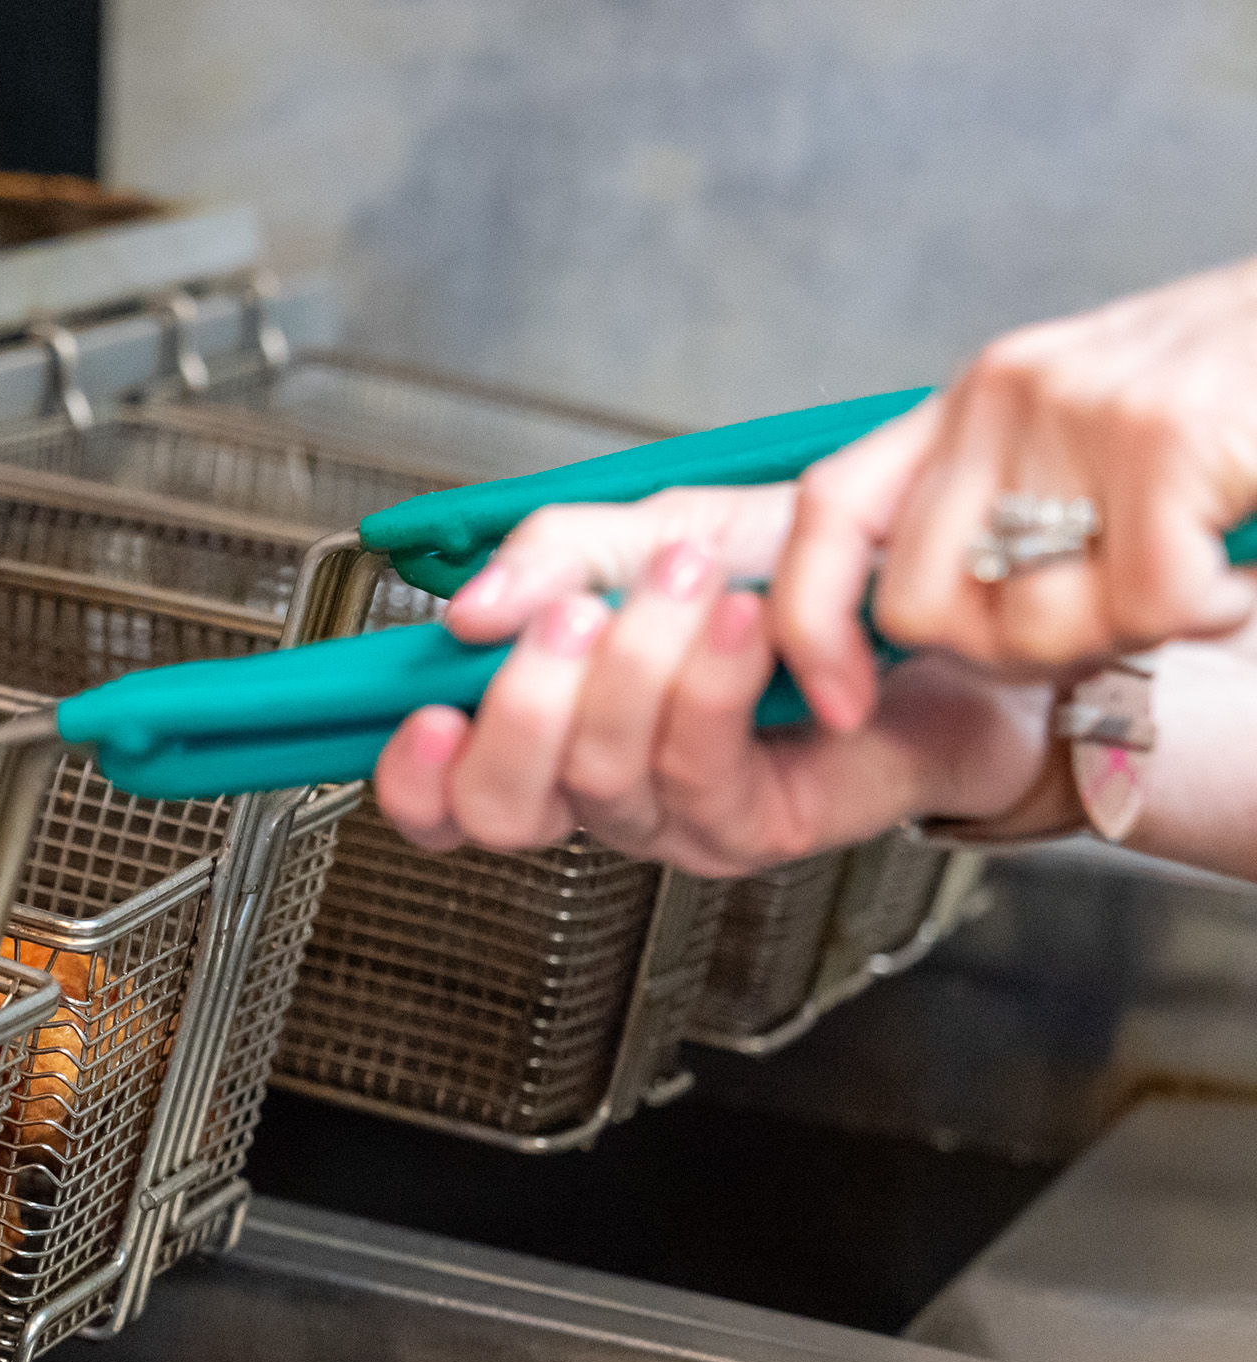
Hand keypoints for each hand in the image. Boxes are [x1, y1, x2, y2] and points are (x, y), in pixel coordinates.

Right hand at [372, 485, 1053, 873]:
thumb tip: (467, 613)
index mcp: (556, 732)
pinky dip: (710, 680)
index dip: (414, 774)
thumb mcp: (656, 531)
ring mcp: (677, 820)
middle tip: (575, 612)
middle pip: (501, 809)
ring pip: (602, 778)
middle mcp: (604, 791)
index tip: (426, 710)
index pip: (445, 800)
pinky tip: (744, 620)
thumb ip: (552, 557)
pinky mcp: (759, 830)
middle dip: (525, 703)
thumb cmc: (804, 577)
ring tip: (693, 577)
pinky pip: (700, 767)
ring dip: (637, 661)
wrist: (946, 611)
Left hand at [779, 256, 1256, 730]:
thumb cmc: (1239, 389)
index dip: (811, 621)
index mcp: (976, 402)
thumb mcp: (1095, 437)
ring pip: (1036, 626)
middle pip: (921, 606)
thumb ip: (1015, 507)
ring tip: (1191, 580)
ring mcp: (1076, 413)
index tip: (840, 702)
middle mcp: (1002, 398)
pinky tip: (1235, 564)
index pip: (828, 512)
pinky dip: (1207, 612)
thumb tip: (957, 629)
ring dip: (1124, 638)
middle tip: (1107, 624)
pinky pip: (1148, 605)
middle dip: (1009, 657)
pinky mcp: (1162, 438)